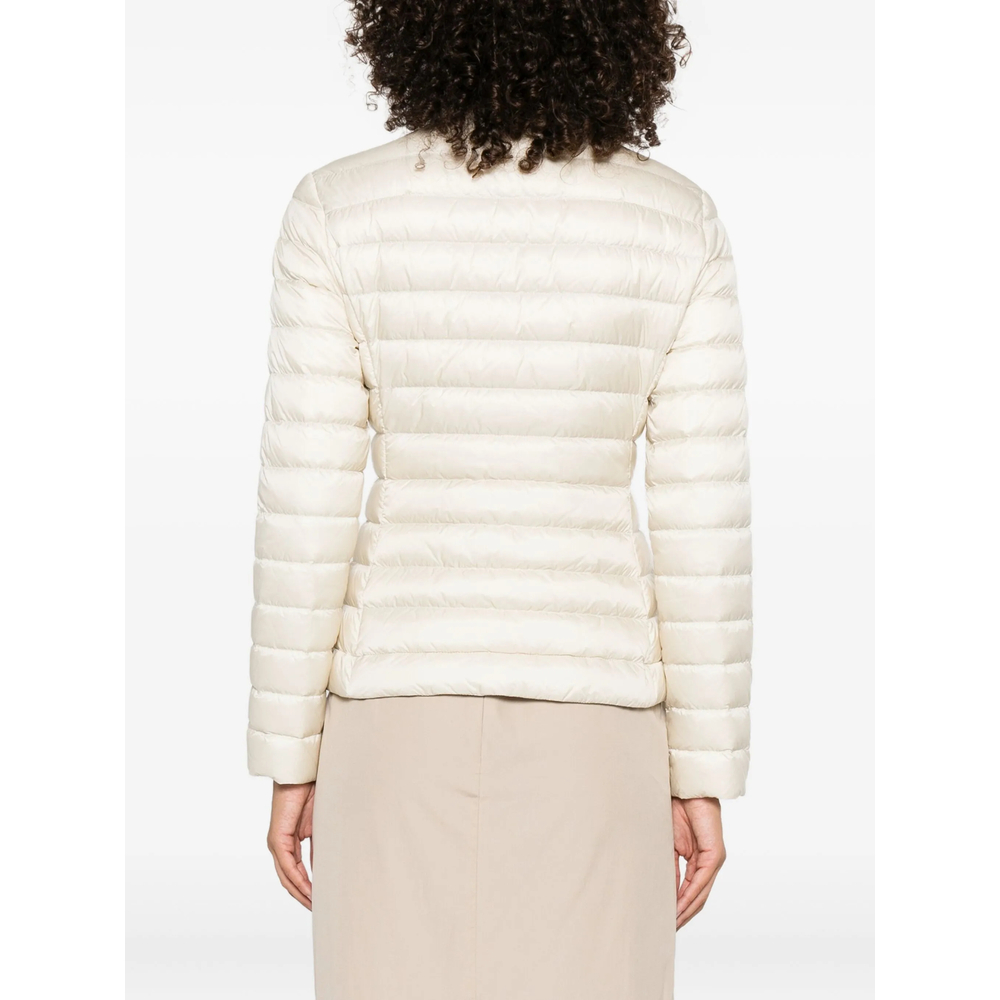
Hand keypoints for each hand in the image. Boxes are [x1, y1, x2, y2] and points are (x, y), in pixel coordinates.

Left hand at [267, 781, 314, 908]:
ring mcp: (276, 843)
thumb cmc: (311, 792)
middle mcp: (279, 845)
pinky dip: (298, 879)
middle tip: (318, 909)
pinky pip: (287, 865)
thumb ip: (318, 848)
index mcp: (288, 842)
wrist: (302, 774)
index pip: (295, 872)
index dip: (307, 888)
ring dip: (300, 892)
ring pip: (286, 876)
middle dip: (303, 896)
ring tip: (315, 905)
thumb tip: (323, 869)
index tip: (320, 900)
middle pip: (288, 879)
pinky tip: (310, 889)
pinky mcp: (277, 839)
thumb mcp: (319, 827)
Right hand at [672, 796, 725, 928]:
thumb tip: (665, 892)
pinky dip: (690, 895)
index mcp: (698, 858)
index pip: (691, 890)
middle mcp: (709, 862)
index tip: (667, 921)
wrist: (685, 788)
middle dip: (683, 915)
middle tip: (669, 930)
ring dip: (686, 910)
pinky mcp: (715, 854)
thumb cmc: (675, 809)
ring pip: (701, 893)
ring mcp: (714, 859)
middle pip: (698, 897)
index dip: (680, 907)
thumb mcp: (668, 844)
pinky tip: (678, 906)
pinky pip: (702, 880)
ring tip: (672, 924)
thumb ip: (669, 866)